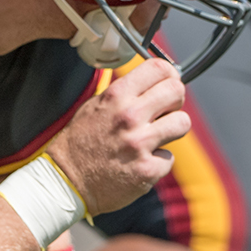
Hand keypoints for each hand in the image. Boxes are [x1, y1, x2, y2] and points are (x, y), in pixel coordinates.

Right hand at [44, 58, 190, 215]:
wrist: (67, 182)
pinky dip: (158, 161)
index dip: (169, 75)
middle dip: (175, 101)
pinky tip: (140, 162)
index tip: (168, 84)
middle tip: (165, 111)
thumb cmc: (81, 143)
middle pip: (176, 91)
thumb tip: (155, 83)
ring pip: (182, 123)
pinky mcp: (148, 169)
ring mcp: (140, 143)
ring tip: (155, 137)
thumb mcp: (94, 106)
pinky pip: (169, 157)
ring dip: (172, 130)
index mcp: (116, 96)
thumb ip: (124, 93)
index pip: (159, 68)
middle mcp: (129, 116)